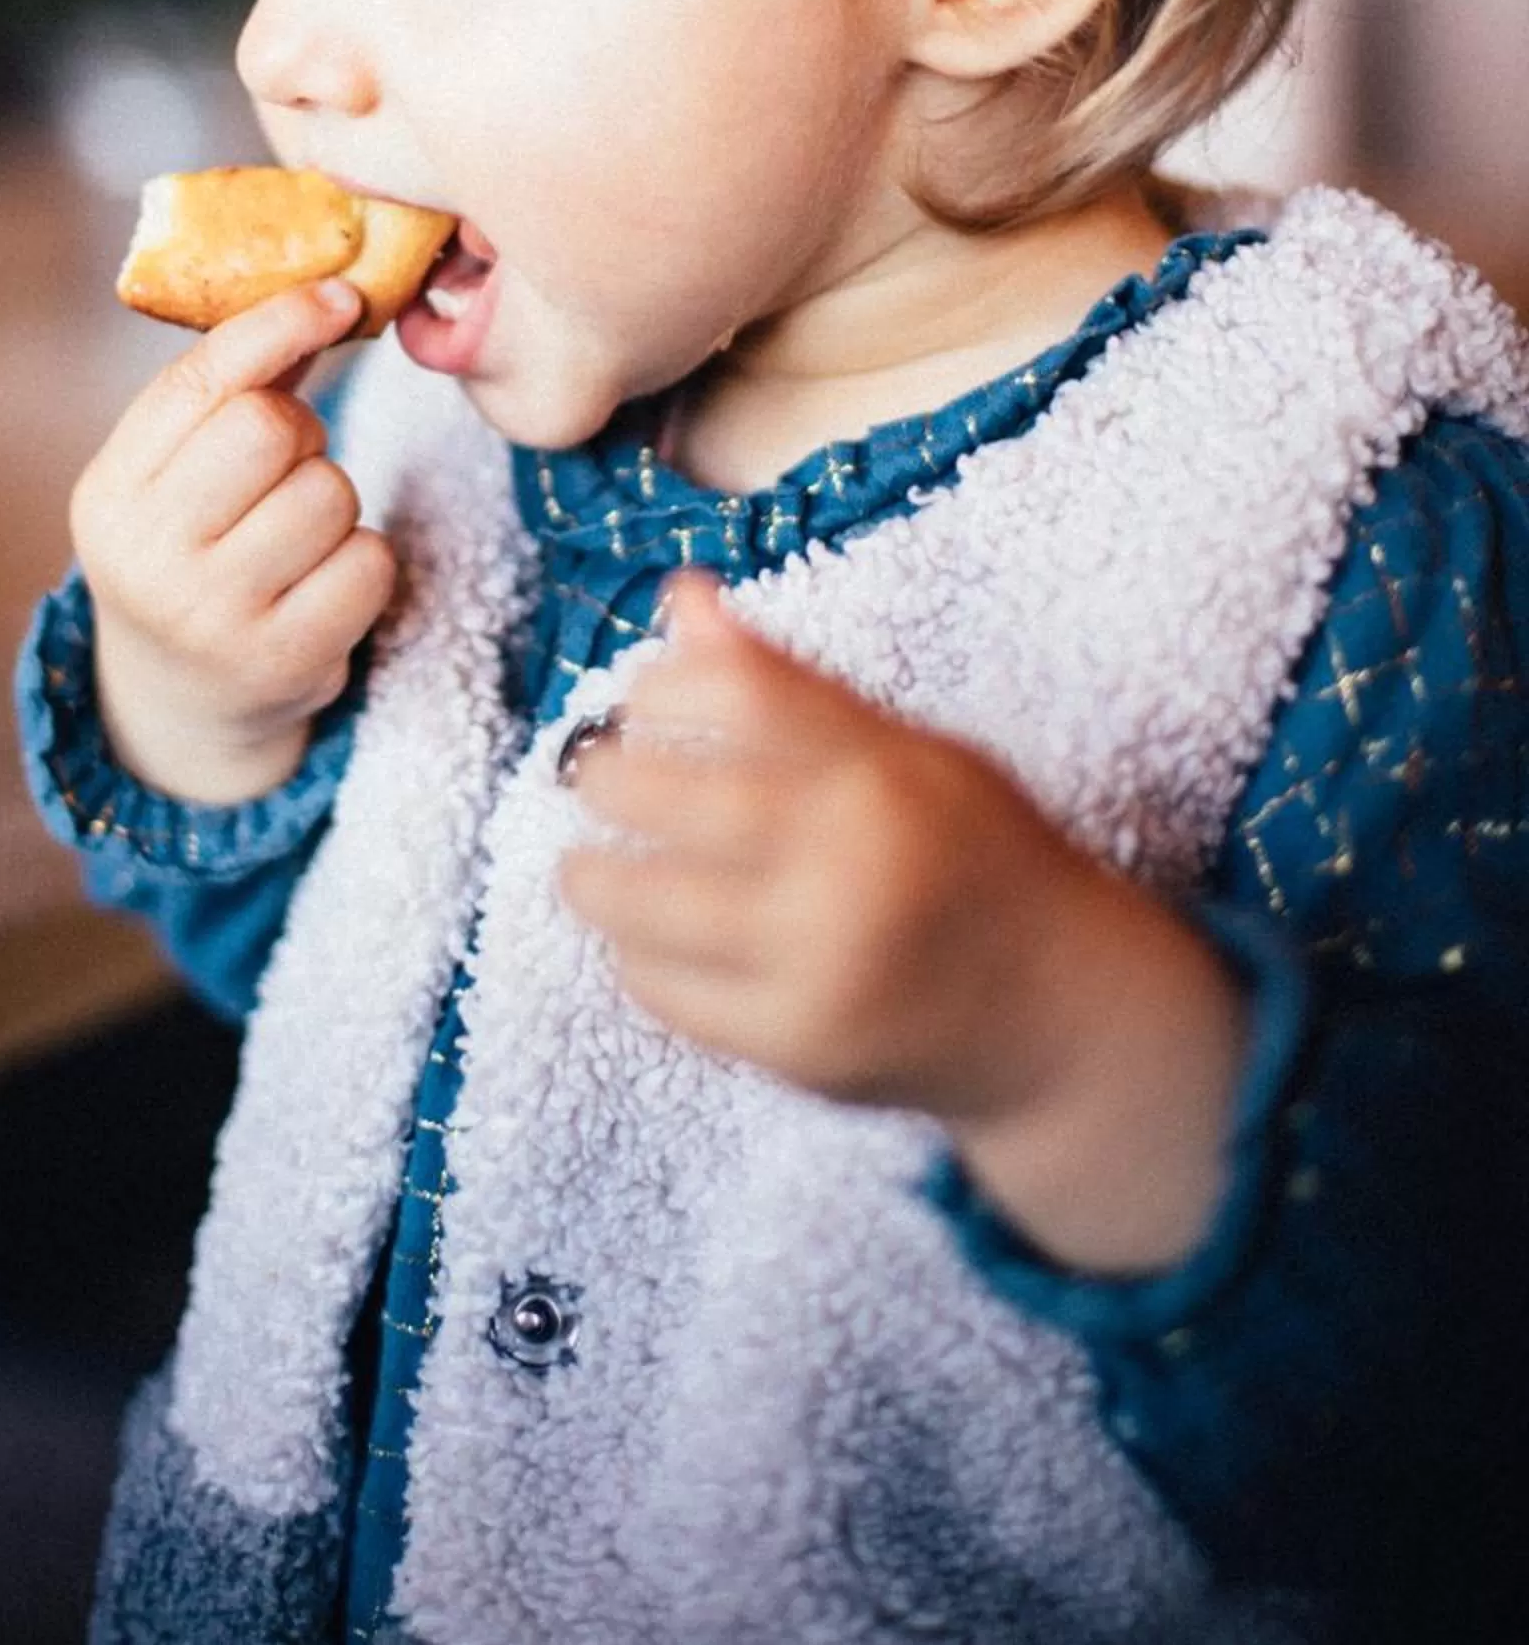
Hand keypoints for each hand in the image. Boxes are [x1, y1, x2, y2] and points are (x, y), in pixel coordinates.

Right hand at [69, 279, 396, 804]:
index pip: (199, 380)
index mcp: (110, 494)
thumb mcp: (175, 475)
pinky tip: (323, 581)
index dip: (280, 323)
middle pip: (270, 428)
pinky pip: (370, 561)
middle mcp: (148, 559)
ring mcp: (214, 618)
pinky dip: (363, 559)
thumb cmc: (191, 549)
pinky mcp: (284, 662)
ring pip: (330, 491)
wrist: (182, 699)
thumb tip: (327, 289)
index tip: (341, 295)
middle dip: (302, 432)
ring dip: (335, 498)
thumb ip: (235, 387)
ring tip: (298, 535)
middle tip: (289, 465)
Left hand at [560, 573, 1248, 1271]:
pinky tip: (642, 940)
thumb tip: (680, 596)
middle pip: (680, 799)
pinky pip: (674, 996)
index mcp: (884, 777)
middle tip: (589, 773)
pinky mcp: (799, 1049)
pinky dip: (638, 961)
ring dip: (594, 878)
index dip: (665, 686)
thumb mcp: (911, 751)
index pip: (740, 697)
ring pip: (653, 910)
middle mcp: (853, 866)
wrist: (1061, 1016)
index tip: (642, 696)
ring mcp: (824, 965)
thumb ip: (788, 682)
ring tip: (582, 866)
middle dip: (609, 777)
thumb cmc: (975, 857)